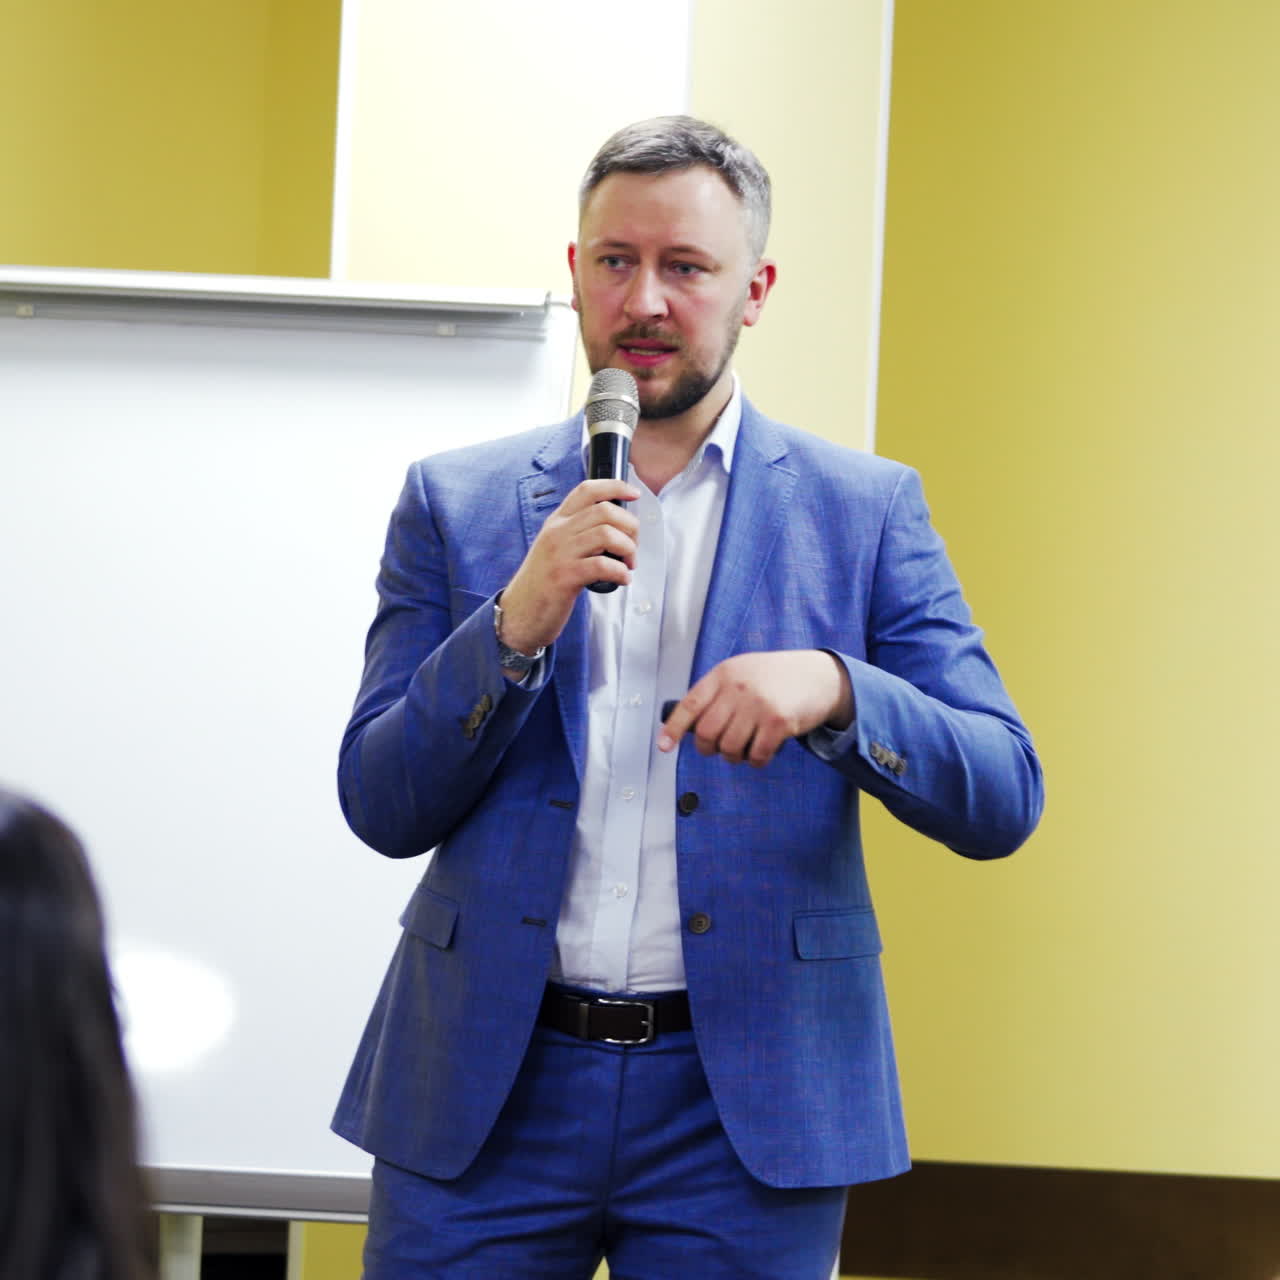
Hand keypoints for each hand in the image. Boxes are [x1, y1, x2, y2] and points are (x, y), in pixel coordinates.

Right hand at [497, 479, 640, 653]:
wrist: (520, 613)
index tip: (634, 494)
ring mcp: (560, 554)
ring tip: (628, 565)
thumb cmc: (543, 583)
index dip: (615, 486)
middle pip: (604, 511)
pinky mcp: (564, 577)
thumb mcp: (555, 548)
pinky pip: (602, 565)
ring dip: (628, 549)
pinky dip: (620, 572)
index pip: (587, 490)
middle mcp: (557, 533)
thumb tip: (616, 526)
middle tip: (632, 547)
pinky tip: (622, 579)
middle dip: (630, 527)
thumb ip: (578, 533)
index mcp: (556, 522)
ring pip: (606, 534)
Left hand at [658, 650, 853, 766]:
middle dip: (709, 748)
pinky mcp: (778, 722)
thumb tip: (689, 726)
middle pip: (706, 733)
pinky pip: (756, 756)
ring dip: (734, 757)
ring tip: (744, 750)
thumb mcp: (742, 672)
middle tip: (719, 749)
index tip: (664, 746)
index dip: (674, 728)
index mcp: (723, 673)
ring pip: (729, 748)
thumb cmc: (777, 677)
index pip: (690, 704)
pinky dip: (756, 761)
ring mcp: (758, 705)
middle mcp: (737, 687)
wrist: (819, 676)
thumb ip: (718, 693)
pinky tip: (762, 753)